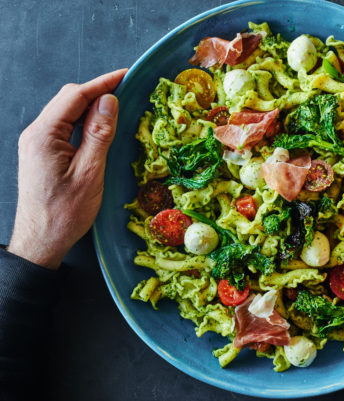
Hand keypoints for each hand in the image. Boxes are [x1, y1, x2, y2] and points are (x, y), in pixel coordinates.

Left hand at [8, 69, 126, 268]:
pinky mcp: (42, 154)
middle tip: (127, 92)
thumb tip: (109, 102)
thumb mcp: (89, 173)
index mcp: (43, 135)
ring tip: (118, 108)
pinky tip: (100, 128)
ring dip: (91, 108)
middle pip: (68, 101)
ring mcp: (37, 144)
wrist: (41, 242)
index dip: (102, 83)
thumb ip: (98, 134)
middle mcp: (35, 134)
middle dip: (97, 93)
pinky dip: (84, 123)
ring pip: (66, 113)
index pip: (74, 96)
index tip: (126, 75)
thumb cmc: (65, 213)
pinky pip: (64, 128)